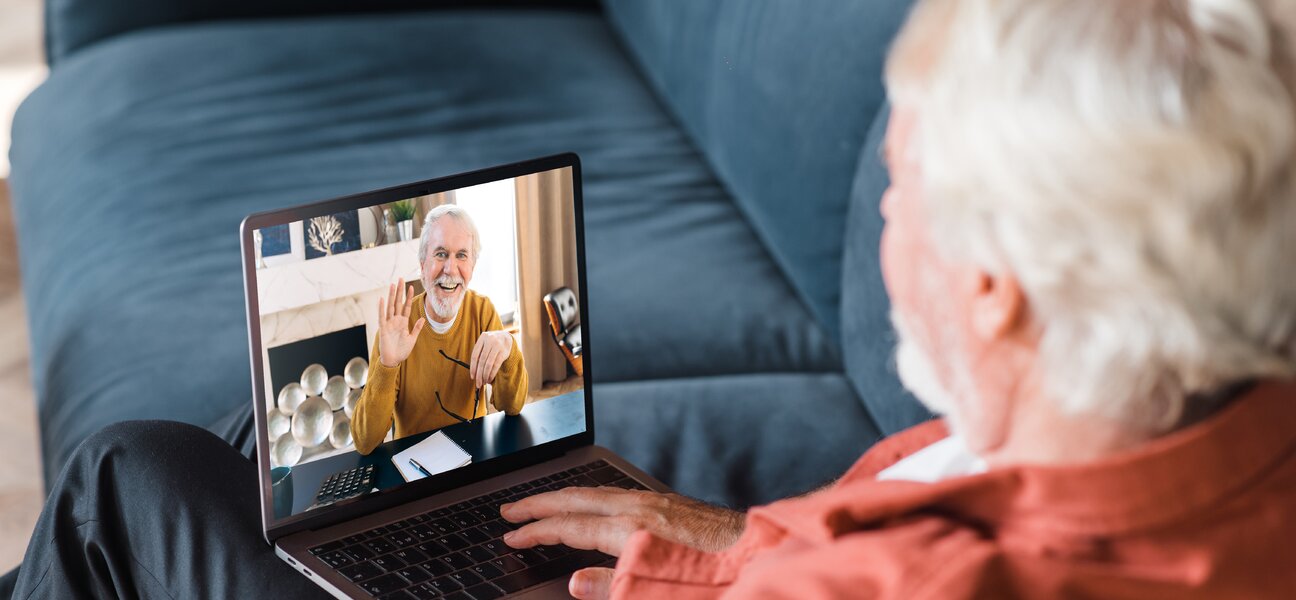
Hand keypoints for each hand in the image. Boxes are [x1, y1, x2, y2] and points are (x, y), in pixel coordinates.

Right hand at [377, 279, 425, 367]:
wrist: (393, 360)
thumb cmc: (401, 351)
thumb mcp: (412, 339)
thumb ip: (417, 328)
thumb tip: (423, 318)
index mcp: (403, 323)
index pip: (406, 307)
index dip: (408, 297)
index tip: (411, 287)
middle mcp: (395, 321)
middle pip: (398, 303)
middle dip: (400, 291)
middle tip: (401, 279)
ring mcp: (389, 324)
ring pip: (390, 307)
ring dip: (391, 296)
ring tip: (393, 285)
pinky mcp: (383, 329)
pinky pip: (382, 317)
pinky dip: (382, 308)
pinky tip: (382, 299)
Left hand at [469, 330, 512, 387]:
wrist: (506, 337)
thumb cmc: (491, 343)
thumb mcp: (484, 344)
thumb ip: (479, 354)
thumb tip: (475, 373)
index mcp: (482, 338)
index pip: (475, 355)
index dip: (473, 368)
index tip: (472, 377)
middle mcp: (490, 340)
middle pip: (482, 361)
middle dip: (479, 374)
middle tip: (478, 383)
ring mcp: (497, 345)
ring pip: (489, 364)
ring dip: (486, 375)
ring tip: (484, 382)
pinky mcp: (504, 351)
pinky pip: (496, 365)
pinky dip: (492, 373)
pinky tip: (490, 378)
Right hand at [500, 487, 744, 599]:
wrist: (762, 555)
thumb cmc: (716, 576)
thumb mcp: (660, 591)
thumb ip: (616, 587)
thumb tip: (576, 583)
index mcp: (633, 528)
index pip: (571, 527)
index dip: (536, 533)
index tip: (511, 537)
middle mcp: (643, 507)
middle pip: (578, 499)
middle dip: (540, 504)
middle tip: (510, 510)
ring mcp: (659, 502)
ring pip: (599, 492)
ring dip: (565, 497)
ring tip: (542, 505)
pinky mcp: (673, 504)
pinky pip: (619, 492)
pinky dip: (593, 496)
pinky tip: (594, 505)